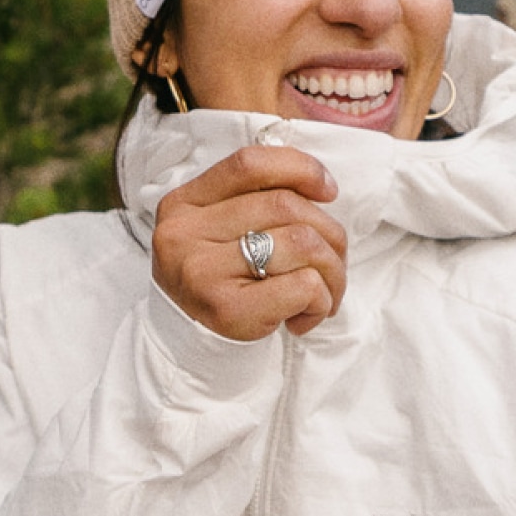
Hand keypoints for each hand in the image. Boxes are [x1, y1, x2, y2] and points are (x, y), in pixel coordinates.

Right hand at [152, 145, 344, 340]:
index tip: (329, 191)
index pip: (249, 164)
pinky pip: (304, 285)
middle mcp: (185, 234)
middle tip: (331, 265)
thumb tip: (323, 187)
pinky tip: (303, 318)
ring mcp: (202, 272)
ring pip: (303, 243)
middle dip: (329, 235)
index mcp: (183, 205)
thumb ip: (255, 203)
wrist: (187, 351)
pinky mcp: (227, 310)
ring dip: (332, 271)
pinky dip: (322, 301)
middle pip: (287, 206)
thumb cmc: (219, 286)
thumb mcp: (218, 234)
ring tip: (322, 295)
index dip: (300, 168)